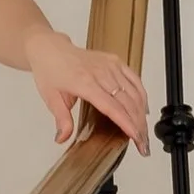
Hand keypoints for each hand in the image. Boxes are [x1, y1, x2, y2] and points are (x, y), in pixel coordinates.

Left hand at [28, 38, 149, 154]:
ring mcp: (110, 65)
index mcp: (84, 82)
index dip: (126, 123)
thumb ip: (61, 119)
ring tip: (143, 132)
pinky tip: (144, 110)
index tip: (136, 137)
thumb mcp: (51, 98)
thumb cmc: (50, 71)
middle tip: (142, 144)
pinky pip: (134, 79)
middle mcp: (100, 72)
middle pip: (127, 102)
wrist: (50, 49)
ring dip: (142, 114)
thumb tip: (62, 138)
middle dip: (138, 125)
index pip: (112, 107)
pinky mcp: (115, 61)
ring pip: (134, 92)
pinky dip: (142, 95)